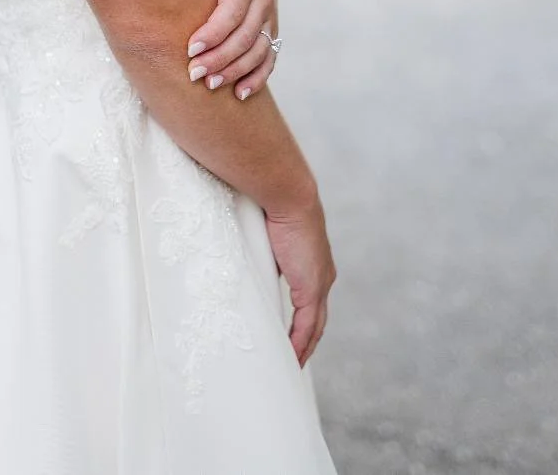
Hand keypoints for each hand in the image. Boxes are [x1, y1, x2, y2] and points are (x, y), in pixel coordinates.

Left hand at [186, 0, 280, 99]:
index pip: (232, 11)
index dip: (213, 33)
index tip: (190, 49)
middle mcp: (263, 1)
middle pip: (244, 37)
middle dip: (219, 58)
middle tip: (193, 74)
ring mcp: (270, 19)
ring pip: (257, 52)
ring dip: (235, 71)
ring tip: (210, 85)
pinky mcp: (272, 32)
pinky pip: (269, 59)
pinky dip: (257, 78)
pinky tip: (241, 95)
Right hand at [264, 190, 335, 366]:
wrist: (287, 192)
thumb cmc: (271, 203)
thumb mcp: (264, 231)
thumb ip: (258, 246)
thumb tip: (236, 244)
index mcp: (312, 261)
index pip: (311, 298)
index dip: (303, 319)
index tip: (291, 334)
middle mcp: (322, 274)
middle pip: (317, 318)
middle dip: (306, 340)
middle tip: (293, 358)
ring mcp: (319, 282)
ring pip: (315, 326)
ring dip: (304, 347)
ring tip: (291, 366)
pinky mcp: (312, 288)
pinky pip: (307, 326)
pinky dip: (300, 345)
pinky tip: (293, 359)